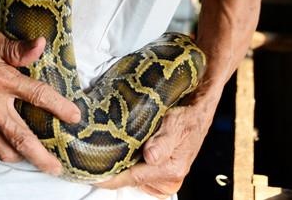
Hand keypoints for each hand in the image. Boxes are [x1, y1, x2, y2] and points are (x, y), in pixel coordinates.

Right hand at [0, 25, 80, 174]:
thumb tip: (42, 45)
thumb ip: (18, 48)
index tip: (74, 117)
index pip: (37, 95)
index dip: (59, 107)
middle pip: (22, 137)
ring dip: (24, 158)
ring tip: (40, 163)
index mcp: (0, 78)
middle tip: (56, 167)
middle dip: (41, 156)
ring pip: (5, 147)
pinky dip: (5, 150)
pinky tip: (15, 150)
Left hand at [96, 102, 210, 197]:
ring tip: (110, 149)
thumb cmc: (187, 115)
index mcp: (171, 170)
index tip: (92, 174)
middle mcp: (170, 179)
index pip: (133, 178)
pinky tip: (127, 152)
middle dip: (115, 170)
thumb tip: (151, 157)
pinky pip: (142, 174)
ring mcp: (167, 178)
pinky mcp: (164, 173)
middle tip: (95, 155)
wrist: (199, 111)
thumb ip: (163, 142)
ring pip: (136, 177)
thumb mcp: (175, 124)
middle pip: (133, 180)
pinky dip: (132, 164)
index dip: (111, 178)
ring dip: (123, 165)